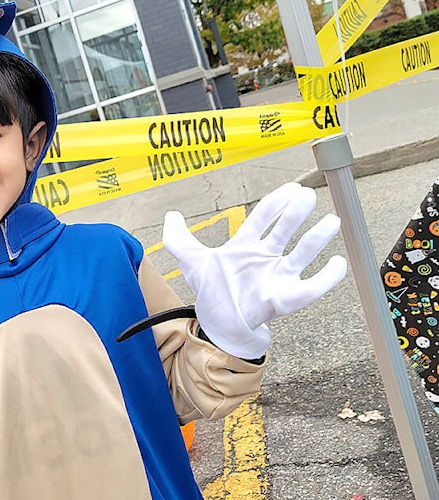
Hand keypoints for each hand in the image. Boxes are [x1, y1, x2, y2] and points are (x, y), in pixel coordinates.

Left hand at [162, 182, 346, 358]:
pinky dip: (328, 277)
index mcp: (245, 246)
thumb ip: (177, 238)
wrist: (219, 324)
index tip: (291, 188)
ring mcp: (278, 276)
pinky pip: (313, 287)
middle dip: (295, 213)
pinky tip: (339, 262)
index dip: (275, 202)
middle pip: (284, 230)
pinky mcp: (287, 297)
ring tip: (333, 221)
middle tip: (309, 195)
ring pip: (302, 254)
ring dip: (317, 238)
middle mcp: (265, 258)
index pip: (262, 217)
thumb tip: (172, 215)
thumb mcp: (190, 262)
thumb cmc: (211, 291)